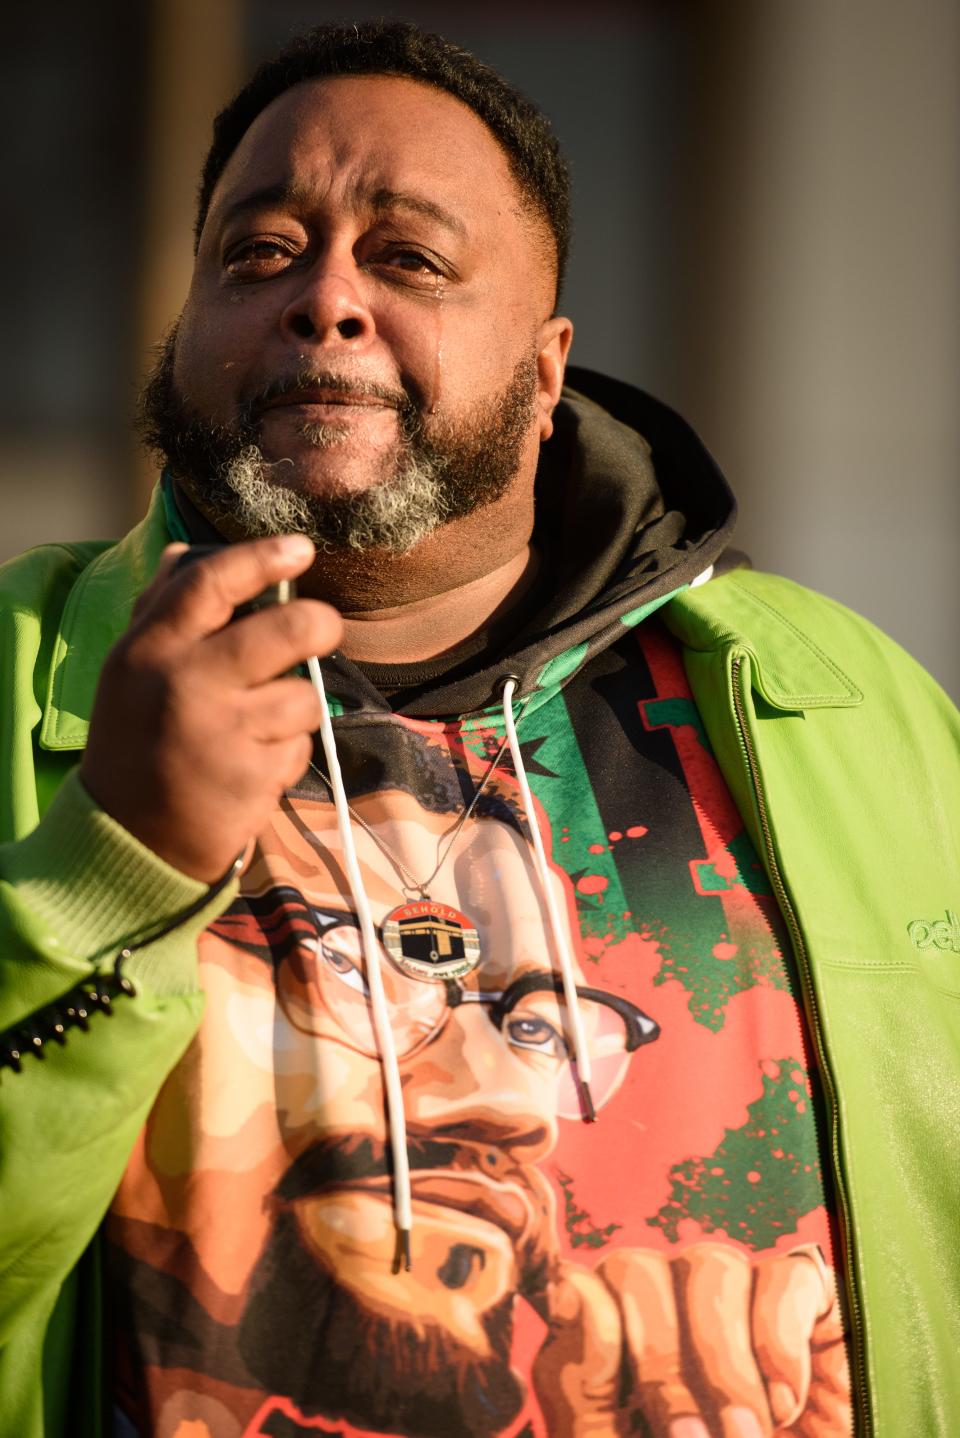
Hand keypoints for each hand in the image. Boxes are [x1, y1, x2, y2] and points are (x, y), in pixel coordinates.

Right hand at [80, 536, 340, 880]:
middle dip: (321, 625)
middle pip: (289, 630)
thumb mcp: (129, 670)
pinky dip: (285, 755)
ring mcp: (224, 732)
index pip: (211, 583)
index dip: (262, 557)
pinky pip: (300, 747)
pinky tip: (249, 767)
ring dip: (294, 711)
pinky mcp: (254, 777)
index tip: (301, 547)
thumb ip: (161, 611)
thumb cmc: (137, 740)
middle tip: (323, 630)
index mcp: (152, 649)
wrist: (127, 838)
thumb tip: (184, 550)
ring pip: (304, 696)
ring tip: (256, 728)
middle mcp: (187, 683)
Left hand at [532, 1243, 849, 1436]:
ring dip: (723, 1362)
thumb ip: (582, 1381)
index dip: (593, 1334)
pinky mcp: (810, 1300)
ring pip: (710, 1264)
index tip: (613, 1410)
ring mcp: (739, 1291)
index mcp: (609, 1334)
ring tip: (743, 1437)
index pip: (580, 1284)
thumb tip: (573, 1288)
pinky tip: (786, 1407)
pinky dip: (781, 1343)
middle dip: (661, 1361)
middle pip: (636, 1267)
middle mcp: (667, 1296)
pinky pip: (788, 1276)